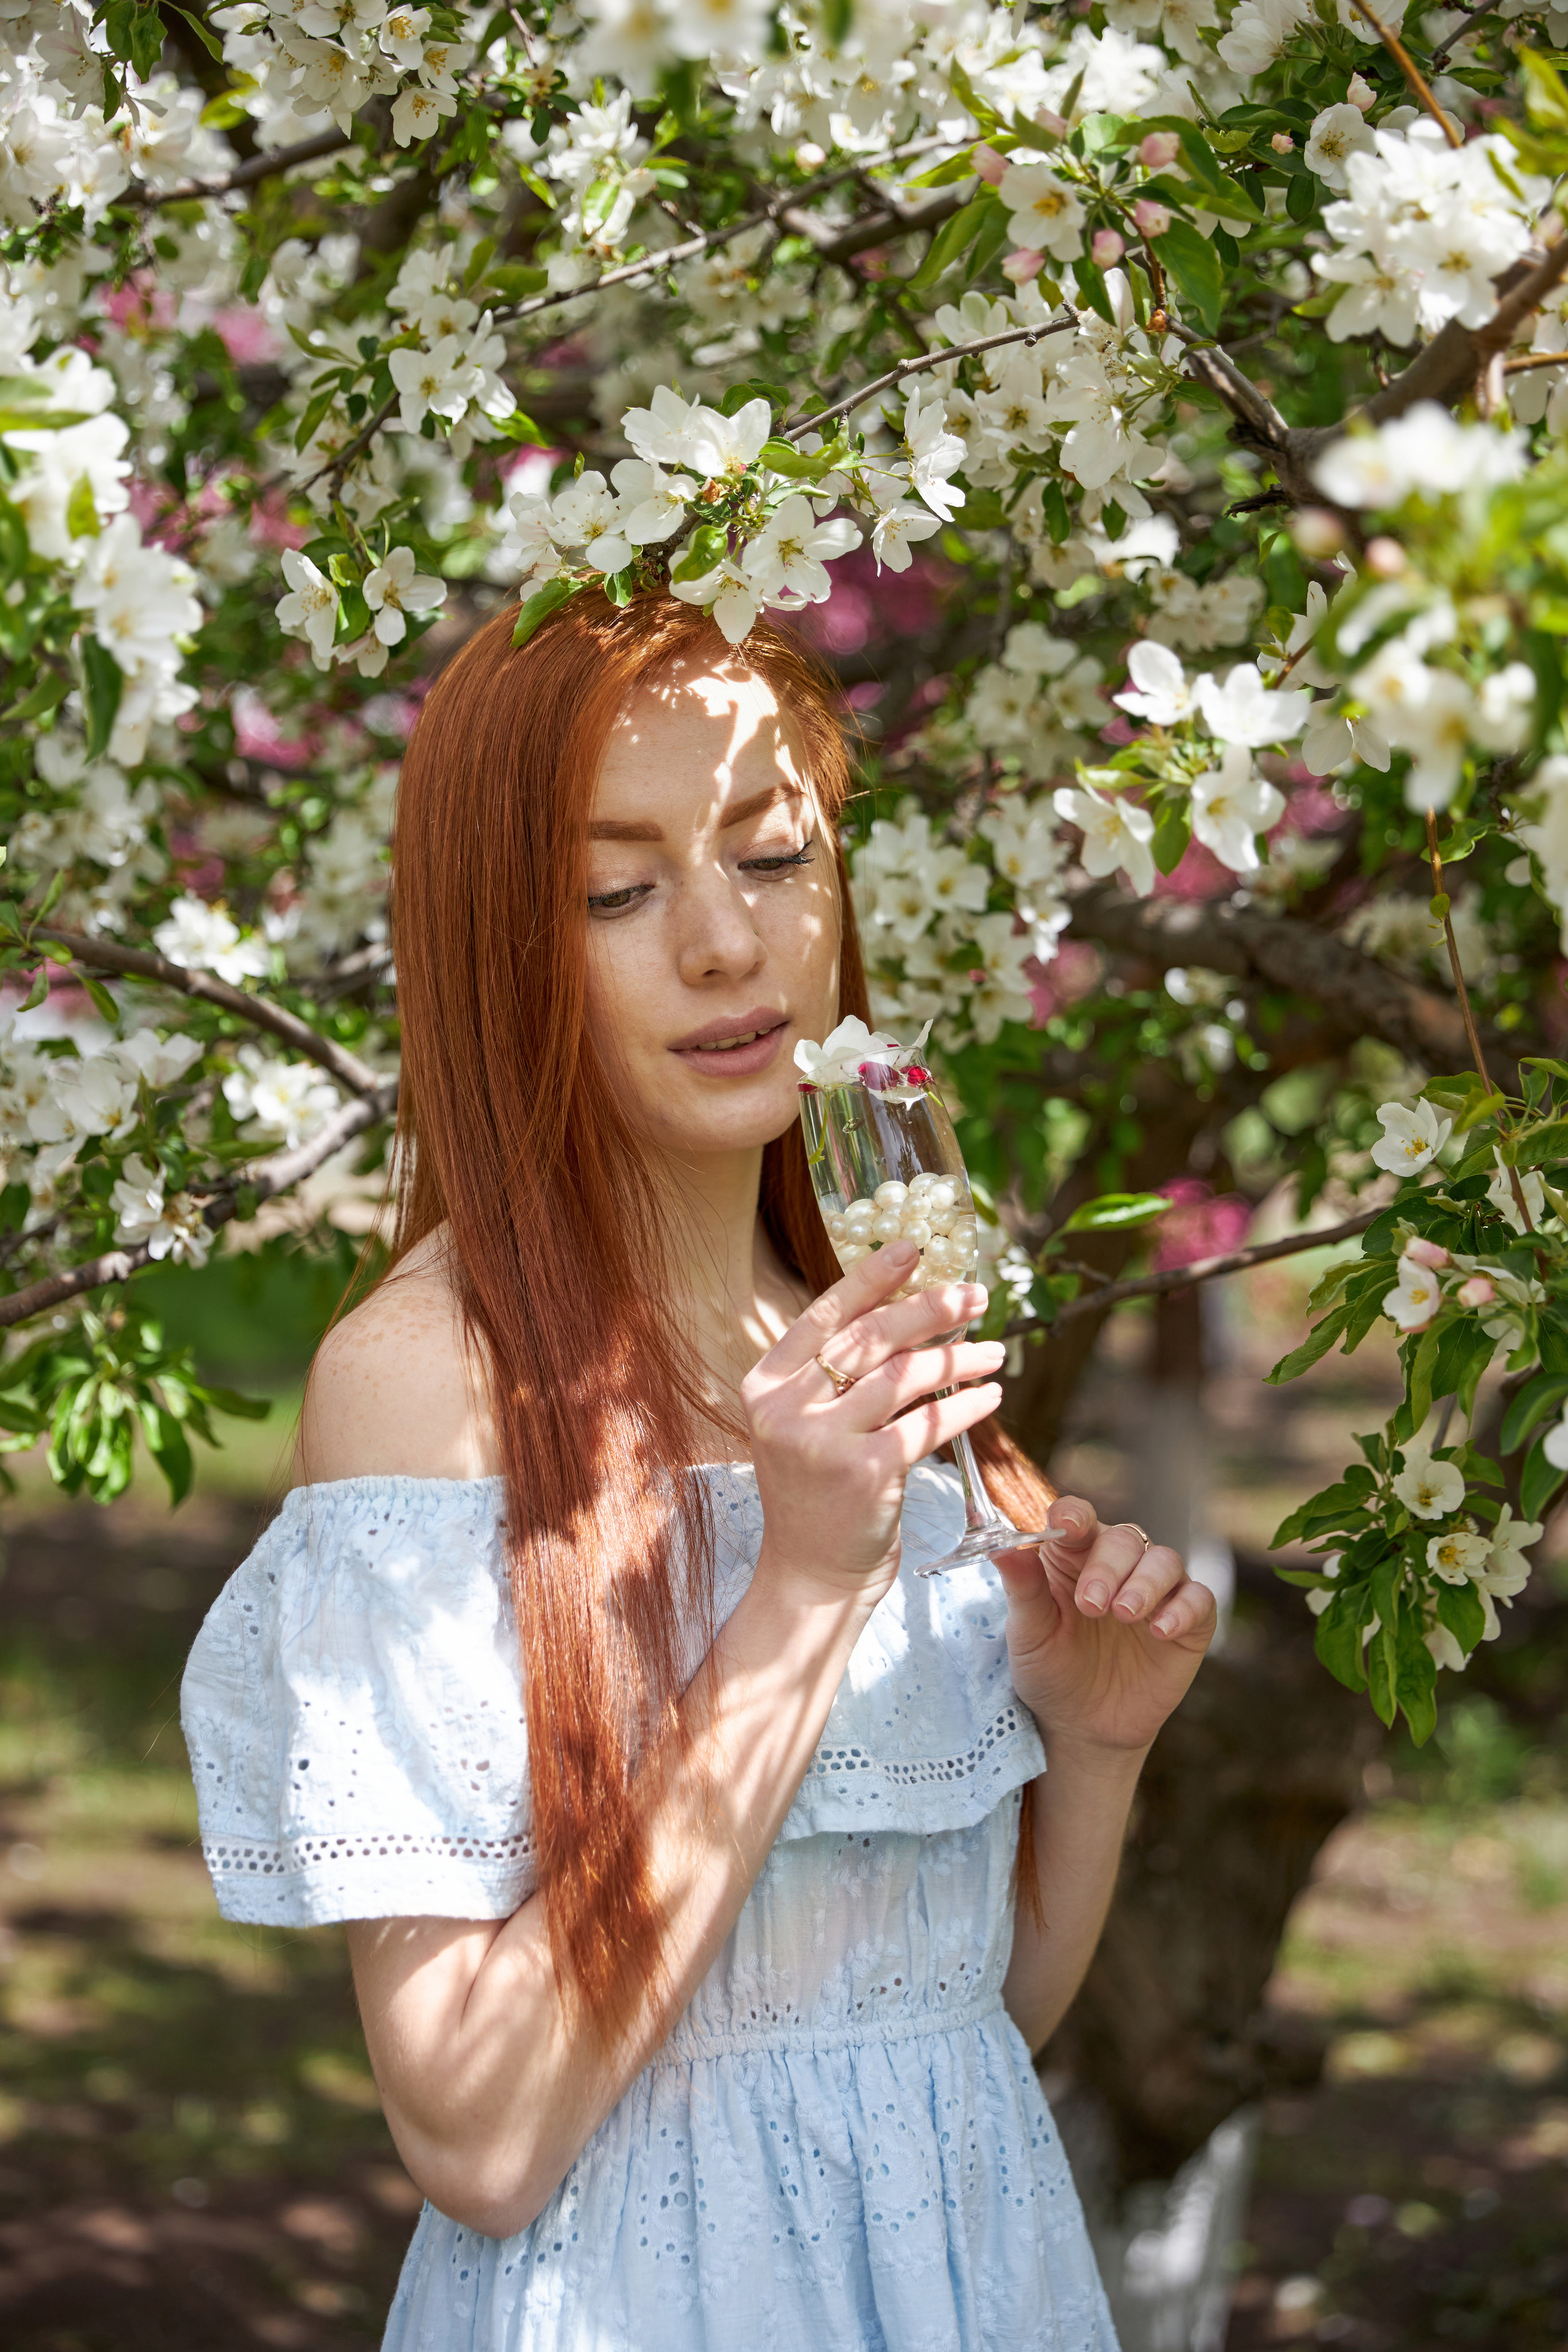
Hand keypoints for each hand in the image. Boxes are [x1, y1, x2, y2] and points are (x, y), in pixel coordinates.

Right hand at [742, 1241, 1004, 1609]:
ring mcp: (821, 1441)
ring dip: (958, 1358)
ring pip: (904, 1377)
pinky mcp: (864, 1473)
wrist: (810, 1576)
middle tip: (975, 1296)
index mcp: (764, 1385)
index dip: (872, 1277)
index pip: (823, 1314)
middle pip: (870, 1337)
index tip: (916, 1248)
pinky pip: (927, 1425)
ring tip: (994, 1352)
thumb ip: (833, 1375)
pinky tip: (991, 1397)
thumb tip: (903, 1309)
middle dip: (930, 1309)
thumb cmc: (817, 1494)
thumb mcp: (804, 1426)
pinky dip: (965, 1407)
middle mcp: (785, 1408)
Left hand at [994, 1499, 1216, 1755]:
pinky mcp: (1188, 1623)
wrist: (1081, 1727)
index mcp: (1073, 1557)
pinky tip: (1160, 1631)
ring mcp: (1156, 1592)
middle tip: (1091, 1604)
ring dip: (1146, 1583)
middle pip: (1124, 1539)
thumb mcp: (1029, 1634)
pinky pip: (1199, 1600)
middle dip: (1108, 1566)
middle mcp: (1118, 1565)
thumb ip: (1023, 1589)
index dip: (1074, 1515)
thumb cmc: (1050, 1670)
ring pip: (1165, 1561)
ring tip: (1124, 1613)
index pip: (1078, 1518)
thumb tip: (1000, 1549)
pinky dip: (1183, 1608)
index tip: (1067, 1525)